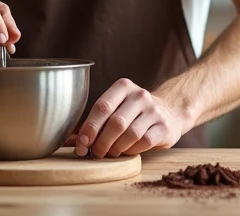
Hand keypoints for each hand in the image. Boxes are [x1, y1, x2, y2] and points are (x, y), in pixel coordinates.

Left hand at [74, 78, 188, 157]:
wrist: (170, 112)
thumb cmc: (133, 113)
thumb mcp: (116, 108)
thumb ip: (95, 121)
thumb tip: (69, 141)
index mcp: (123, 86)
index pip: (102, 106)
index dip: (90, 127)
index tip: (81, 143)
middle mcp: (140, 95)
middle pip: (115, 122)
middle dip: (101, 142)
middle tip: (96, 153)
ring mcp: (154, 110)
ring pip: (130, 134)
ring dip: (116, 148)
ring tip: (110, 153)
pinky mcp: (164, 126)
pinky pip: (144, 142)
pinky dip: (131, 151)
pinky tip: (127, 151)